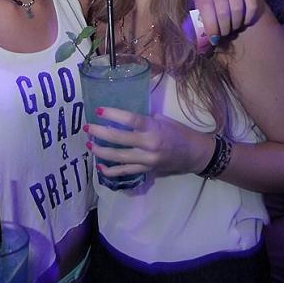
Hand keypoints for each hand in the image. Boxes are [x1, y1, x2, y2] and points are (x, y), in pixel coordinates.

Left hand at [84, 107, 213, 179]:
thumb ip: (144, 120)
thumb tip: (124, 117)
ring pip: (119, 158)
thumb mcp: (164, 120)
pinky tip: (100, 167)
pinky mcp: (147, 171)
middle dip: (100, 133)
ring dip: (101, 152)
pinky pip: (126, 172)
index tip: (98, 111)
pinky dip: (111, 171)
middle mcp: (149, 145)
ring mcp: (147, 160)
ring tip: (89, 145)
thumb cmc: (180, 133)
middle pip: (120, 139)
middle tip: (87, 128)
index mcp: (154, 128)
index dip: (113, 115)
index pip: (130, 119)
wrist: (196, 154)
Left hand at [193, 0, 257, 40]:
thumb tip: (204, 43)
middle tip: (225, 34)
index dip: (212, 30)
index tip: (214, 39)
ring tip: (233, 28)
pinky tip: (244, 22)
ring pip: (237, 10)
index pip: (208, 14)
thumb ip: (199, 18)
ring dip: (236, 24)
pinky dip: (248, 17)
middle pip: (224, 14)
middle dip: (225, 29)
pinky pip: (251, 4)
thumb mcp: (197, 0)